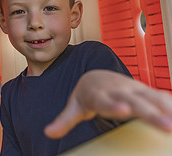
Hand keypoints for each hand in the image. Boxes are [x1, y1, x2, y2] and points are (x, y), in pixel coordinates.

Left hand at [44, 69, 171, 138]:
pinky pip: (160, 97)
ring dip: (167, 109)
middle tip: (166, 126)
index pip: (106, 101)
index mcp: (99, 95)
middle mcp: (118, 91)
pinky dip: (170, 105)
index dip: (114, 106)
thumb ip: (64, 120)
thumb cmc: (86, 95)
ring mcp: (133, 89)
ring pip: (152, 97)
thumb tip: (48, 132)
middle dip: (151, 113)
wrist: (96, 76)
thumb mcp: (74, 107)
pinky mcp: (145, 91)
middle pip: (136, 102)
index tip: (124, 110)